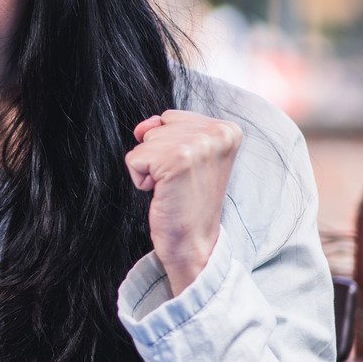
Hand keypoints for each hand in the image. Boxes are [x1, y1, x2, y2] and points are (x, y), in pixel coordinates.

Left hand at [124, 110, 241, 295]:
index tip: (189, 172)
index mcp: (228, 129)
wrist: (194, 243)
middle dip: (158, 155)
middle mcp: (218, 132)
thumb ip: (168, 131)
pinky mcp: (176, 160)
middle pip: (157, 127)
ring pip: (144, 141)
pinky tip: (162, 193)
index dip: (169, 147)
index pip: (172, 118)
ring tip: (173, 187)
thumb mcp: (187, 156)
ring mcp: (199, 144)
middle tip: (180, 182)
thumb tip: (142, 127)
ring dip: (150, 168)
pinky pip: (134, 158)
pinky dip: (140, 179)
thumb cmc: (188, 201)